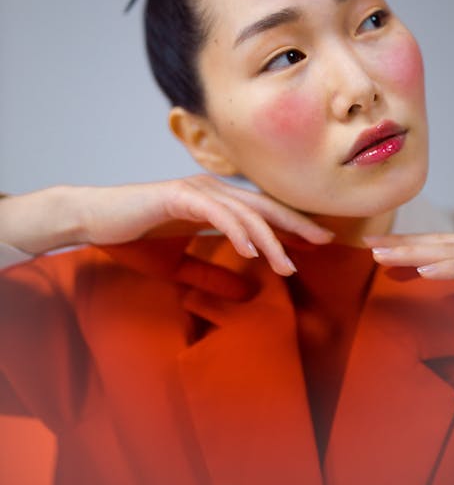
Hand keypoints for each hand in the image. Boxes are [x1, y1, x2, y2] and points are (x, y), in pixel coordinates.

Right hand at [2, 175, 333, 275]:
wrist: (95, 221)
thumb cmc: (134, 238)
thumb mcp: (179, 267)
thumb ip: (211, 275)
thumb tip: (245, 294)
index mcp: (215, 203)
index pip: (261, 214)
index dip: (291, 226)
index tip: (318, 244)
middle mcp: (211, 191)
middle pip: (264, 207)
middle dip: (297, 224)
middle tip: (327, 242)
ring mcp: (196, 191)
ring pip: (245, 212)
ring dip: (269, 238)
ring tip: (288, 265)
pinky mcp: (179, 196)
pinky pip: (216, 213)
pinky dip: (236, 230)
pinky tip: (252, 252)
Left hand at [364, 233, 453, 286]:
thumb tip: (448, 302)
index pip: (444, 247)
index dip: (411, 246)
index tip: (380, 248)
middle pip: (441, 243)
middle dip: (402, 244)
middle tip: (369, 243)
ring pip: (451, 250)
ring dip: (412, 252)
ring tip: (380, 254)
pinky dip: (449, 267)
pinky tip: (423, 271)